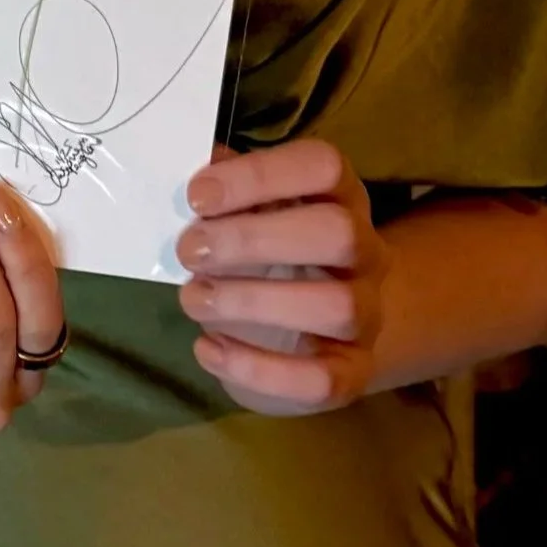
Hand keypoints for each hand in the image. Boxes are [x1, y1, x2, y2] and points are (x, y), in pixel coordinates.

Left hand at [178, 138, 386, 413]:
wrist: (309, 332)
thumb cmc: (263, 255)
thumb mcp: (244, 213)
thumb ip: (220, 188)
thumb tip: (181, 166)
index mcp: (339, 197)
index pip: (323, 167)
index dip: (260, 175)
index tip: (197, 196)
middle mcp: (366, 252)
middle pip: (338, 232)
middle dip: (254, 240)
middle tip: (190, 251)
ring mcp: (366, 315)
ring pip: (336, 307)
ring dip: (252, 302)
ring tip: (193, 298)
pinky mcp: (351, 373)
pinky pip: (321, 380)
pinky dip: (257, 369)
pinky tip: (207, 349)